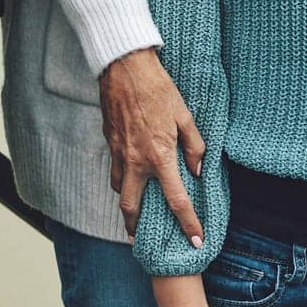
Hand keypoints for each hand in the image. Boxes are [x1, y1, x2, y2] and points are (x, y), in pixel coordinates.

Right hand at [100, 48, 205, 241]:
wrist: (124, 66)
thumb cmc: (158, 87)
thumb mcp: (184, 115)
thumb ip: (194, 145)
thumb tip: (198, 169)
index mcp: (159, 156)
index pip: (176, 199)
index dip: (189, 223)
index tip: (196, 240)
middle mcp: (136, 160)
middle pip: (131, 207)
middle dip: (135, 227)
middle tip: (141, 238)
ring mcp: (118, 151)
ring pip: (119, 188)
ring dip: (127, 201)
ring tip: (135, 207)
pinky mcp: (109, 140)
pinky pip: (114, 167)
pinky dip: (121, 177)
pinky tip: (128, 174)